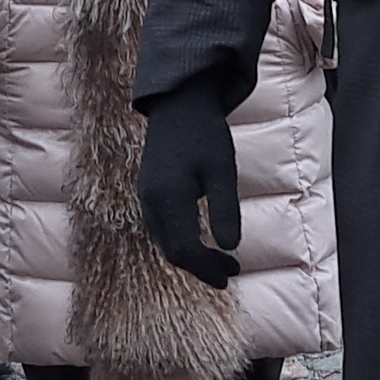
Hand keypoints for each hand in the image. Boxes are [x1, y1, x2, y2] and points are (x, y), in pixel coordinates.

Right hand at [135, 82, 242, 288]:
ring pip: (166, 242)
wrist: (178, 105)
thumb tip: (230, 248)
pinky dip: (182, 241)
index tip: (230, 275)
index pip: (184, 250)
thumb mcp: (223, 170)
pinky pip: (162, 228)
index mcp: (168, 197)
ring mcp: (146, 197)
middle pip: (172, 251)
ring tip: (222, 259)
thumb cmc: (205, 135)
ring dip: (192, 256)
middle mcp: (151, 201)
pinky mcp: (149, 192)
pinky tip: (202, 239)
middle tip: (232, 270)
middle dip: (202, 266)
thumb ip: (226, 209)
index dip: (207, 268)